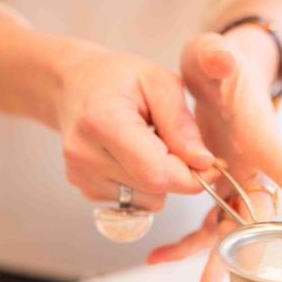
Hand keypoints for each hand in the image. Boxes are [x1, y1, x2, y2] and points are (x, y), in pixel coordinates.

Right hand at [56, 44, 218, 208]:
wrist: (71, 85)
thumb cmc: (116, 79)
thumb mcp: (158, 82)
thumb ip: (181, 124)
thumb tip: (203, 163)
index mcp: (103, 121)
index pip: (157, 172)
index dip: (191, 176)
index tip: (210, 165)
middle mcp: (86, 154)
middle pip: (155, 189)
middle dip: (178, 174)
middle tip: (175, 144)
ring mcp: (82, 176)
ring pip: (148, 201)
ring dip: (159, 180)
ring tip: (145, 146)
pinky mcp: (85, 190)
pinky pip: (134, 202)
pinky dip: (142, 185)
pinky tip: (130, 157)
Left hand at [148, 32, 281, 281]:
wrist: (212, 77)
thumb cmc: (218, 67)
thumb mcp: (212, 56)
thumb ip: (216, 57)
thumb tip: (221, 56)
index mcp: (260, 143)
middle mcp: (254, 171)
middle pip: (257, 223)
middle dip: (247, 263)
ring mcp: (236, 185)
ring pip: (229, 234)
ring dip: (215, 267)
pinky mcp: (216, 191)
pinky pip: (203, 226)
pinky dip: (184, 245)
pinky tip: (160, 258)